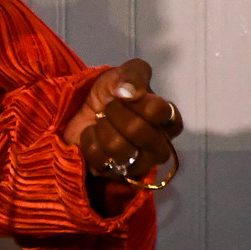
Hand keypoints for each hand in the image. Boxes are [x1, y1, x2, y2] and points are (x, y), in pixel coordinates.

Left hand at [63, 59, 184, 183]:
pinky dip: (90, 141)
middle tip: (110, 108)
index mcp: (168, 121)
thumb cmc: (111, 93)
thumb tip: (129, 93)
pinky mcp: (115, 175)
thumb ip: (133, 75)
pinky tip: (94, 137)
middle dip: (116, 112)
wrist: (82, 111)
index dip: (138, 100)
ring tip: (102, 123)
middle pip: (137, 129)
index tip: (127, 95)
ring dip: (103, 128)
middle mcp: (159, 146)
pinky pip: (99, 158)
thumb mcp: (124, 74)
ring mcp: (139, 165)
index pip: (160, 111)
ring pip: (118, 147)